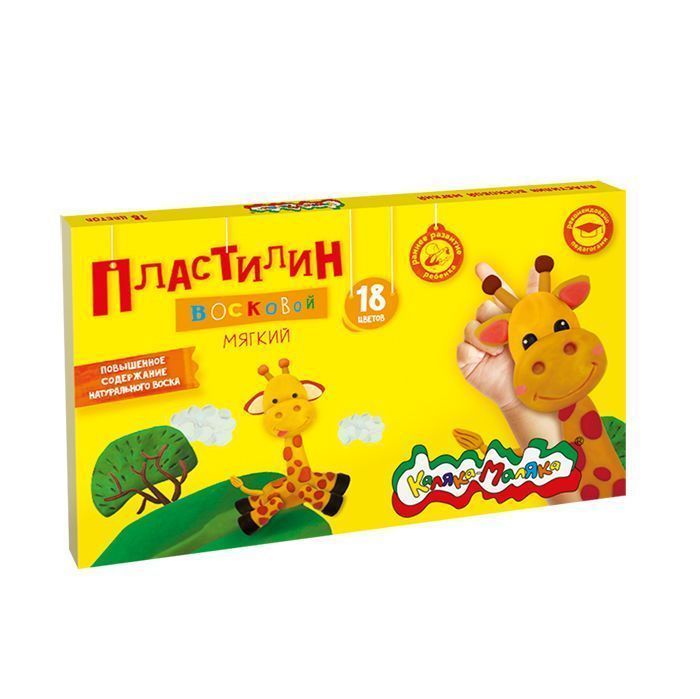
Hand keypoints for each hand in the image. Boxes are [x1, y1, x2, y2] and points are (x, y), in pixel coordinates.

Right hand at [456, 262, 536, 409]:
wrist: (527, 396)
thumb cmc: (536, 366)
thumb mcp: (543, 329)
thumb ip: (539, 298)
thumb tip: (540, 267)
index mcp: (511, 318)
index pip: (498, 293)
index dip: (489, 278)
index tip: (481, 267)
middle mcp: (492, 327)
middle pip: (483, 307)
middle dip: (493, 316)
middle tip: (506, 330)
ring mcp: (478, 343)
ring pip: (471, 326)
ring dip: (487, 337)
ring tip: (500, 350)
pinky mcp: (467, 358)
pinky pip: (464, 346)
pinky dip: (476, 351)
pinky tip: (489, 358)